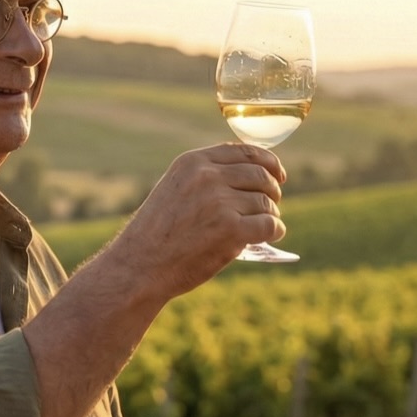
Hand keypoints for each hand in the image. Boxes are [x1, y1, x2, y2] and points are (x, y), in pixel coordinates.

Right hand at [112, 143, 286, 299]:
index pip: (244, 151)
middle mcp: (207, 177)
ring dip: (270, 215)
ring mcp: (220, 203)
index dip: (268, 162)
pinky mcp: (231, 230)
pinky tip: (272, 235)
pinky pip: (269, 224)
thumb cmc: (156, 234)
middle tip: (272, 205)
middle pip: (260, 176)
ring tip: (262, 227)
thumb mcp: (174, 189)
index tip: (277, 174)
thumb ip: (205, 178)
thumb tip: (249, 176)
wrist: (139, 265)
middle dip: (272, 191)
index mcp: (193, 162)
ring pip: (266, 203)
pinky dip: (275, 231)